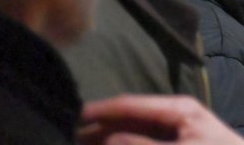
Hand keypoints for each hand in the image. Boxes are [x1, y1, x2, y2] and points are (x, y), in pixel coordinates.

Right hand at [78, 95, 243, 144]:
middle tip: (66, 134)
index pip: (130, 103)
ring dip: (108, 138)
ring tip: (78, 141)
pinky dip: (126, 144)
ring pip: (132, 132)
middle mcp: (174, 113)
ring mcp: (175, 129)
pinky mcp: (175, 142)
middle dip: (98, 128)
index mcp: (177, 107)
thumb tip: (108, 138)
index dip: (99, 110)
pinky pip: (144, 140)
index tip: (69, 115)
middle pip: (128, 118)